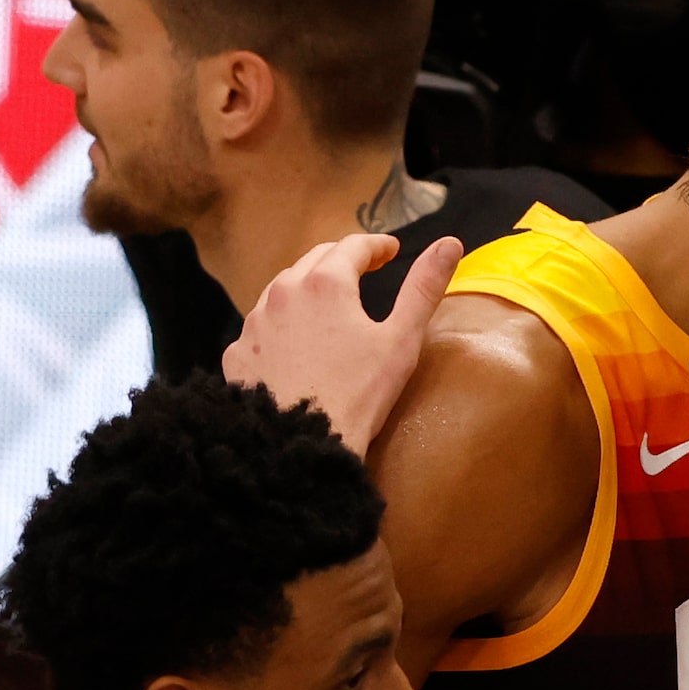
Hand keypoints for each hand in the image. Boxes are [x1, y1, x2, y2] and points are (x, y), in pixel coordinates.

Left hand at [224, 233, 461, 453]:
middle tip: (363, 270)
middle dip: (341, 260)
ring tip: (325, 304)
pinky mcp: (238, 353)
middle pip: (314, 259)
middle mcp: (283, 291)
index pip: (353, 246)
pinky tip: (292, 343)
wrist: (299, 445)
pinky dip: (280, 325)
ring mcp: (254, 323)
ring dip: (306, 289)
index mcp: (326, 282)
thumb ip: (424, 288)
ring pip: (283, 290)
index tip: (391, 250)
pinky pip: (261, 328)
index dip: (377, 245)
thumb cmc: (358, 394)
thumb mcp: (400, 341)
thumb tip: (450, 243)